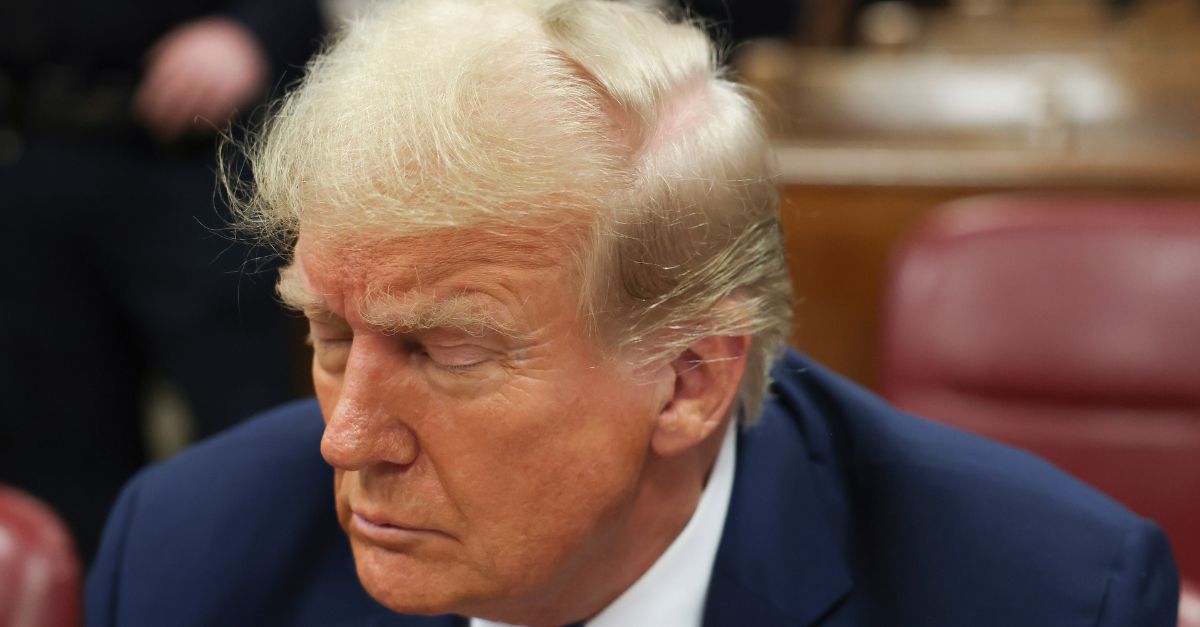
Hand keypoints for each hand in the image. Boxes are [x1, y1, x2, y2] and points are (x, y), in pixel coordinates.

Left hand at [133, 17, 268, 139]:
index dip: (148, 104)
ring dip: (183, 126)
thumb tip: (145, 68)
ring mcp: (218, 81)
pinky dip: (207, 124)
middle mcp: (198, 69)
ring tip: (175, 136)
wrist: (249, 38)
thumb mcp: (186, 38)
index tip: (144, 117)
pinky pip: (219, 112)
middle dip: (164, 120)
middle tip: (159, 133)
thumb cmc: (212, 43)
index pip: (158, 85)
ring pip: (195, 109)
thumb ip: (165, 50)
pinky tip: (199, 131)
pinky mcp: (236, 91)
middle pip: (174, 101)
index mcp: (181, 56)